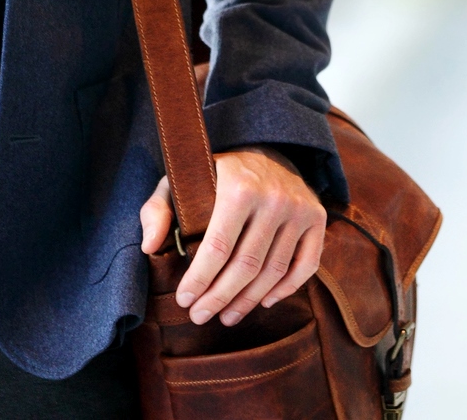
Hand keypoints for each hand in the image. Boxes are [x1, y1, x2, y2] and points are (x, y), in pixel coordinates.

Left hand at [139, 146, 325, 326]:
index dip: (200, 280)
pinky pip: (306, 265)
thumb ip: (157, 210)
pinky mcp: (317, 218)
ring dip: (249, 301)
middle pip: (246, 265)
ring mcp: (300, 209)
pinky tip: (265, 301)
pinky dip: (287, 289)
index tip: (184, 300)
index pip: (218, 247)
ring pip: (274, 271)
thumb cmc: (215, 174)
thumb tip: (150, 246)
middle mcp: (274, 197)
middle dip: (220, 298)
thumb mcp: (179, 180)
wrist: (266, 149)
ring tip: (227, 317)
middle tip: (200, 316)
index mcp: (239, 187)